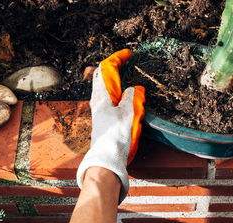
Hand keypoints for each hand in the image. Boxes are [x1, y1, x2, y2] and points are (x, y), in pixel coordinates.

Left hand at [76, 49, 144, 202]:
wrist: (107, 157)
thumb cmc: (116, 136)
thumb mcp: (128, 113)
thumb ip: (131, 97)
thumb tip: (134, 88)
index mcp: (102, 96)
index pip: (106, 69)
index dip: (117, 59)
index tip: (128, 54)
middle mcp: (98, 101)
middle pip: (101, 76)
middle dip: (112, 67)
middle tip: (124, 61)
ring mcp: (99, 109)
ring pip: (104, 87)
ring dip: (113, 78)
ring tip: (122, 74)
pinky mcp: (103, 118)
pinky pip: (108, 98)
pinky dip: (115, 90)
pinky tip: (122, 95)